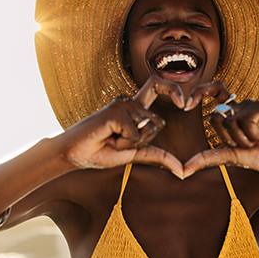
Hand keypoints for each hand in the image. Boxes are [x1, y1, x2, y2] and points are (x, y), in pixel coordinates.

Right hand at [59, 76, 184, 176]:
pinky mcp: (115, 111)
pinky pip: (134, 134)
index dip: (173, 89)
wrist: (74, 155)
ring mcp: (122, 104)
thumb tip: (183, 171)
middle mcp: (129, 101)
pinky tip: (107, 137)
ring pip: (147, 128)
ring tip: (111, 139)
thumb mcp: (135, 153)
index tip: (184, 103)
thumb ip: (158, 156)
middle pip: (158, 122)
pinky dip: (123, 143)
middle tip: (120, 141)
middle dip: (144, 140)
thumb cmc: (102, 151)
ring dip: (130, 143)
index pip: (157, 86)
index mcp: (135, 107)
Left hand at [184, 81, 258, 177]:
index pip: (214, 91)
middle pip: (216, 117)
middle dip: (229, 139)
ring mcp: (255, 103)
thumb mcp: (230, 156)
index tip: (186, 105)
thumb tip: (182, 170)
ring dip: (245, 140)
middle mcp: (243, 105)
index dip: (200, 92)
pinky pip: (246, 120)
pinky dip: (254, 135)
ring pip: (231, 121)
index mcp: (234, 112)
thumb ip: (207, 158)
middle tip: (250, 143)